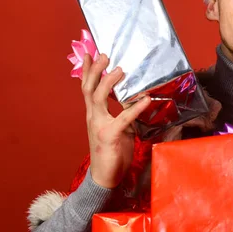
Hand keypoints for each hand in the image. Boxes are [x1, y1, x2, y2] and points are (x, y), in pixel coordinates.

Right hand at [81, 53, 150, 188]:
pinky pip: (123, 119)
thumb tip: (135, 97)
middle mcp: (93, 117)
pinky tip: (146, 99)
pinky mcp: (109, 136)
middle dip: (95, 70)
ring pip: (98, 99)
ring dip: (109, 83)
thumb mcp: (118, 126)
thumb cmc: (112, 151)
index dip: (87, 71)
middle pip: (89, 88)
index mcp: (94, 113)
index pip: (87, 88)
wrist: (105, 177)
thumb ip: (123, 112)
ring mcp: (98, 126)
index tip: (90, 54)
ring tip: (120, 70)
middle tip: (104, 55)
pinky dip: (135, 108)